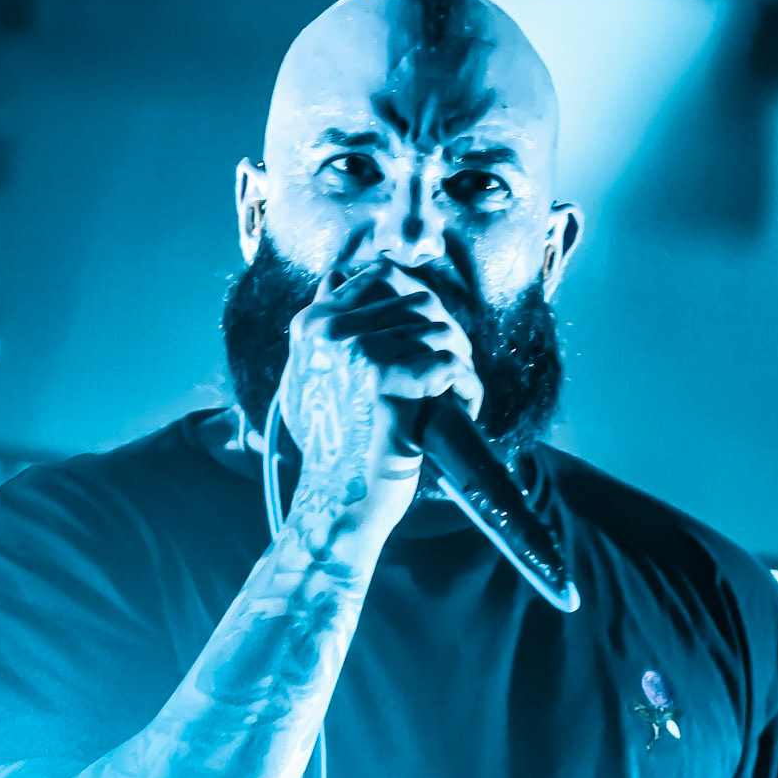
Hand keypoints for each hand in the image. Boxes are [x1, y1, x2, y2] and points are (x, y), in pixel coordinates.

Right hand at [279, 260, 483, 527]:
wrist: (337, 501)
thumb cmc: (330, 448)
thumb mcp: (308, 377)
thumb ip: (323, 330)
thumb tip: (335, 278)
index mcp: (313, 325)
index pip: (380, 277)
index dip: (419, 300)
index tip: (434, 335)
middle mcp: (333, 332)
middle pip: (420, 303)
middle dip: (448, 336)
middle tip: (454, 374)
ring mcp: (360, 355)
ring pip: (441, 333)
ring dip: (461, 364)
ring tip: (457, 397)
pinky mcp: (389, 384)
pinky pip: (451, 366)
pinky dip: (469, 388)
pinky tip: (466, 408)